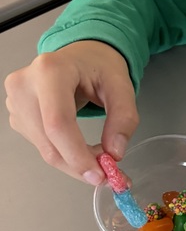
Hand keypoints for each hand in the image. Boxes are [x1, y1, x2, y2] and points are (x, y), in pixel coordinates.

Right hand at [4, 40, 137, 182]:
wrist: (80, 56)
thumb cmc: (98, 66)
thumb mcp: (122, 85)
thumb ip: (124, 118)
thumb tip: (115, 153)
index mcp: (50, 70)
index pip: (58, 122)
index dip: (77, 154)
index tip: (100, 174)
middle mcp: (25, 85)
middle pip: (49, 141)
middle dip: (79, 164)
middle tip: (107, 174)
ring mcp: (16, 101)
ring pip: (44, 149)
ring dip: (73, 162)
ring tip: (99, 157)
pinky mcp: (17, 115)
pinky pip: (41, 145)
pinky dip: (64, 154)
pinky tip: (80, 147)